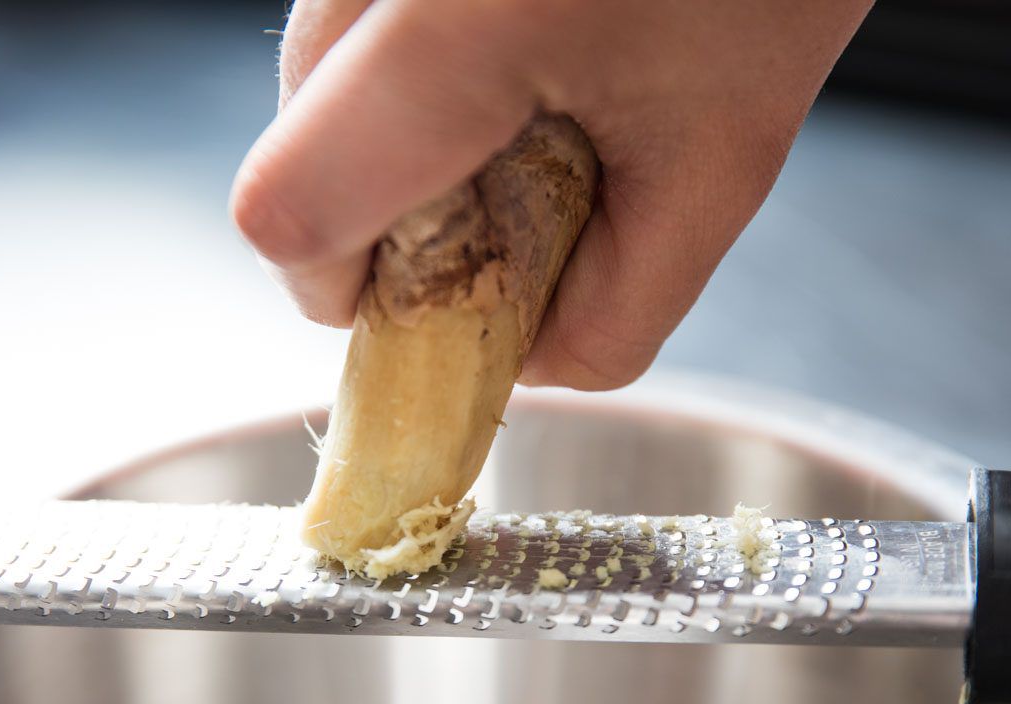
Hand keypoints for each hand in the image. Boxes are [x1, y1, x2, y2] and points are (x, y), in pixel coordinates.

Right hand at [231, 0, 871, 389]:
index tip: (437, 306)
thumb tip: (520, 364)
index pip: (288, 215)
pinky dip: (411, 74)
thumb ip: (616, 310)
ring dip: (403, 144)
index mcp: (450, 28)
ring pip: (317, 91)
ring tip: (534, 103)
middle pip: (292, 157)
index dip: (352, 297)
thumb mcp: (723, 164)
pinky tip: (516, 49)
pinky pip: (349, 32)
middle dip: (392, 223)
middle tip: (519, 195)